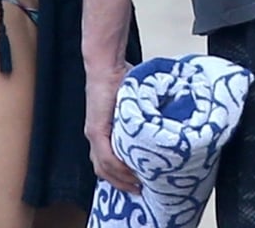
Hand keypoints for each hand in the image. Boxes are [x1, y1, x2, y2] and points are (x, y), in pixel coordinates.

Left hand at [84, 63, 140, 192]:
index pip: (106, 162)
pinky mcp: (96, 129)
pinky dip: (118, 168)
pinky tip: (131, 173)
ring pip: (104, 168)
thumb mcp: (131, 103)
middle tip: (139, 190)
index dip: (118, 176)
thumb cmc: (120, 78)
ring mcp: (94, 133)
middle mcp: (95, 135)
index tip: (135, 183)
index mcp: (101, 130)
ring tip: (138, 185)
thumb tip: (160, 121)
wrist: (107, 65)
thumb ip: (139, 115)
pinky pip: (107, 157)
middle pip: (103, 170)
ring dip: (121, 179)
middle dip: (120, 183)